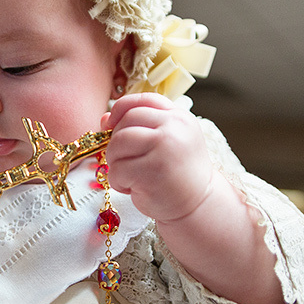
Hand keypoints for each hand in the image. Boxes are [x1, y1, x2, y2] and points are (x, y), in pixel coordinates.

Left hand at [101, 93, 211, 221]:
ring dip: (115, 162)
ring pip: (118, 144)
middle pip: (126, 121)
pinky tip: (133, 188)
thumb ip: (139, 127)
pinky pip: (118, 169)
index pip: (143, 100)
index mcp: (178, 117)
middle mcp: (174, 128)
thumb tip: (105, 119)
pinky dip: (118, 182)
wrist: (198, 204)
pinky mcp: (153, 170)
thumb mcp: (165, 143)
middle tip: (122, 160)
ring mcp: (164, 147)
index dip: (121, 109)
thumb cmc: (176, 174)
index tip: (110, 124)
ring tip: (128, 175)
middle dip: (115, 142)